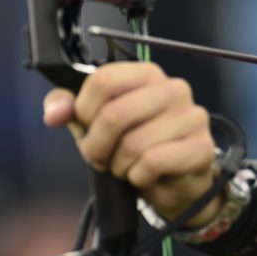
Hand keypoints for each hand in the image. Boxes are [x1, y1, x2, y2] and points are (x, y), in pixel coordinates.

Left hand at [42, 62, 222, 226]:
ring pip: (133, 144)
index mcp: (146, 74)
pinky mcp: (201, 147)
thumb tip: (55, 113)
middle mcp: (173, 88)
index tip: (86, 127)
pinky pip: (153, 162)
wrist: (173, 181)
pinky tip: (144, 175)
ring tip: (126, 165)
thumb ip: (71, 111)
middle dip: (98, 146)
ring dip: (120, 165)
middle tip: (101, 157)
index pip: (103, 80)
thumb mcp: (96, 125)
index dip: (84, 111)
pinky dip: (139, 176)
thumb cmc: (134, 146)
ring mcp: (192, 116)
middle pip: (115, 114)